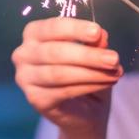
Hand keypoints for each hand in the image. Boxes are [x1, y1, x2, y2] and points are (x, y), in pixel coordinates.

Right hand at [11, 18, 122, 134]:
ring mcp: (25, 78)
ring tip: (115, 73)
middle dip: (87, 55)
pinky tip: (106, 83)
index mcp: (34, 34)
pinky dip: (88, 86)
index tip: (97, 32)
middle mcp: (23, 54)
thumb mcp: (93, 54)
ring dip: (91, 73)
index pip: (51, 28)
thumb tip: (101, 35)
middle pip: (55, 52)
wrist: (84, 111)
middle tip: (113, 58)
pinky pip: (63, 91)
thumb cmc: (84, 73)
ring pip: (60, 73)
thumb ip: (93, 43)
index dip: (74, 29)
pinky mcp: (35, 99)